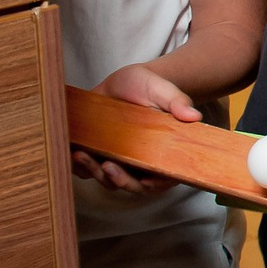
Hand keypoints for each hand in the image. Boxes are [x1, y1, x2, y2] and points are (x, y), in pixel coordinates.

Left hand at [76, 64, 192, 193]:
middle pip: (132, 184)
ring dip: (94, 172)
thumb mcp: (163, 90)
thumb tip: (194, 115)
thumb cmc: (149, 87)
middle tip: (108, 167)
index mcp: (162, 154)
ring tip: (82, 155)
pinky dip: (78, 166)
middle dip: (118, 179)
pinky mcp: (98, 155)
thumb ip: (177, 102)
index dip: (154, 184)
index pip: (163, 178)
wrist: (125, 83)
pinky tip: (72, 153)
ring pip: (107, 179)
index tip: (145, 181)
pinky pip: (87, 169)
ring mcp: (118, 161)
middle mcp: (141, 163)